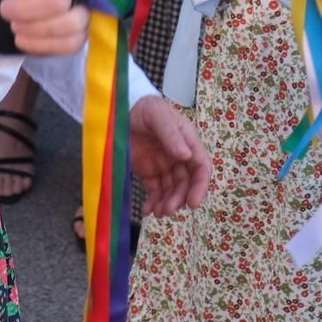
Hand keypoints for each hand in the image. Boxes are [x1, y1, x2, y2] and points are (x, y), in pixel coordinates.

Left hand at [0, 0, 86, 56]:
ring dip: (32, 28)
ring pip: (69, 24)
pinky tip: (23, 37)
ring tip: (15, 24)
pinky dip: (39, 44)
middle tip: (6, 9)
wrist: (0, 6)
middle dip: (24, 9)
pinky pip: (69, 45)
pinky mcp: (79, 36)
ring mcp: (82, 10)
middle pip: (58, 0)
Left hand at [129, 97, 210, 216]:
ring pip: (172, 190)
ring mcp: (164, 166)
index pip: (201, 167)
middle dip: (179, 198)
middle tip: (167, 210)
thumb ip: (171, 134)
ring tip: (158, 213)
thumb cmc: (145, 108)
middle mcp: (179, 157)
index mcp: (188, 142)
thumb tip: (186, 157)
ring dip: (167, 203)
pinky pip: (155, 191)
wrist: (121, 109)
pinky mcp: (149, 173)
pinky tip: (147, 210)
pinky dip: (153, 202)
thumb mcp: (158, 116)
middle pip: (186, 183)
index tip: (192, 203)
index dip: (200, 186)